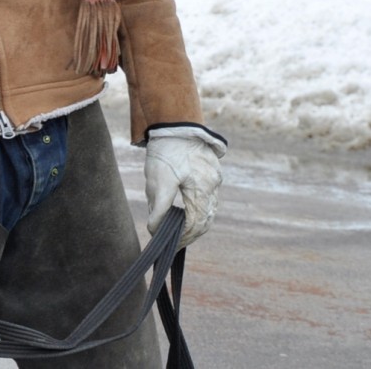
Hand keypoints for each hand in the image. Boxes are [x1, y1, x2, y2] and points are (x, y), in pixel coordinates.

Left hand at [144, 124, 225, 246]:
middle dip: (191, 233)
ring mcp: (215, 178)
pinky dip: (199, 208)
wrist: (174, 123)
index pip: (196, 223)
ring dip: (196, 222)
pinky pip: (209, 197)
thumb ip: (159, 209)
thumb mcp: (158, 182)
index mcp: (202, 189)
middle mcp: (213, 185)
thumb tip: (155, 230)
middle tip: (176, 242)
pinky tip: (188, 212)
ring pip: (209, 209)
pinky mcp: (212, 171)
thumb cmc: (165, 151)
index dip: (184, 237)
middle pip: (206, 219)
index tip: (172, 245)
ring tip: (181, 231)